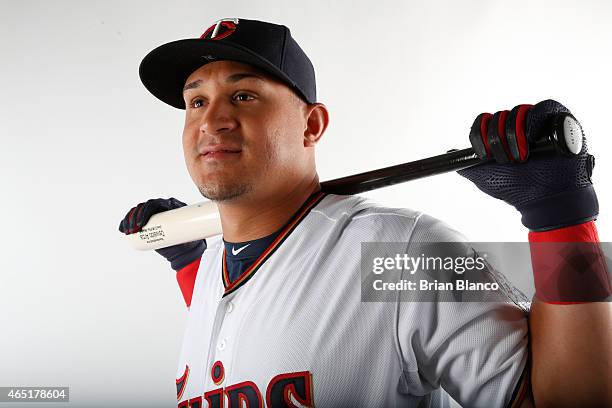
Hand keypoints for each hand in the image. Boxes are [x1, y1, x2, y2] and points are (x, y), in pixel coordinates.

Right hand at [118, 198, 205, 269]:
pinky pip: (135, 220)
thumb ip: (204, 227)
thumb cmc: (193, 240)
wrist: (187, 250)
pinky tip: (123, 227)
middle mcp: (162, 208)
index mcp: (173, 205)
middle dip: (136, 216)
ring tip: (129, 230)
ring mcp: (155, 216)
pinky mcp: (149, 224)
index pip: (157, 203)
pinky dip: (127, 222)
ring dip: (130, 219)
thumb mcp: (197, 230)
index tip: (143, 222)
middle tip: (135, 228)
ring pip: (139, 213)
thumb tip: (219, 226)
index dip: (146, 210)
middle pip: (146, 207)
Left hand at [458, 99, 597, 230]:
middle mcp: (520, 126)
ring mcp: (539, 122)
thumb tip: (451, 152)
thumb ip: (469, 164)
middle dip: (499, 140)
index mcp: (502, 136)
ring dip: (515, 135)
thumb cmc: (518, 190)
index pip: (485, 121)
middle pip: (500, 116)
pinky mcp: (560, 120)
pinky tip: (531, 138)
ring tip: (522, 157)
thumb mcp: (487, 177)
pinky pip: (544, 107)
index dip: (480, 134)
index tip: (482, 153)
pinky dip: (535, 119)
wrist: (545, 200)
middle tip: (506, 160)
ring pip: (519, 111)